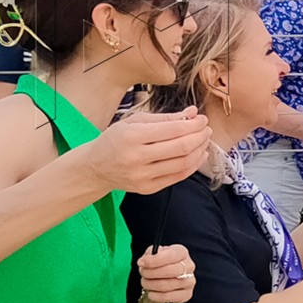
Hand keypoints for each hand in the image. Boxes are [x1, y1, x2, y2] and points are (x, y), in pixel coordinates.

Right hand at [88, 108, 209, 194]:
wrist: (95, 167)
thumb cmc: (115, 140)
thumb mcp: (134, 121)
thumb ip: (165, 118)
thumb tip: (192, 113)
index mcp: (132, 136)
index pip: (173, 130)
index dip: (193, 124)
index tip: (203, 119)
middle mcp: (136, 158)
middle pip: (181, 147)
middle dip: (200, 136)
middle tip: (207, 129)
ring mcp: (142, 176)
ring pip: (183, 163)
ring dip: (200, 150)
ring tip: (204, 140)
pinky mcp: (147, 189)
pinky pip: (178, 177)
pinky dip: (193, 165)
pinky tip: (199, 154)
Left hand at [137, 243, 196, 302]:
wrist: (166, 278)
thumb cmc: (160, 264)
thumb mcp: (154, 254)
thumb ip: (150, 254)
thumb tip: (144, 261)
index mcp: (182, 252)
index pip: (171, 255)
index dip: (155, 260)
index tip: (141, 263)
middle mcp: (189, 266)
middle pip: (170, 271)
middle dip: (151, 273)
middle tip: (142, 273)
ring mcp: (189, 281)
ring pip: (167, 285)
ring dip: (151, 284)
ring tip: (145, 282)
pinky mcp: (187, 294)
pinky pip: (169, 297)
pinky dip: (156, 296)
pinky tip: (151, 293)